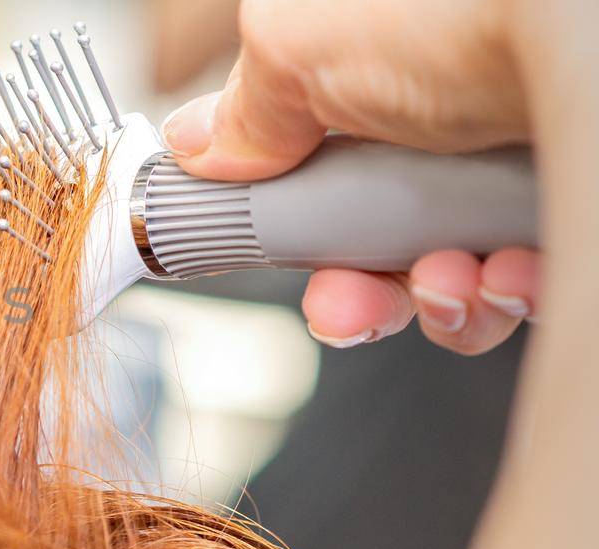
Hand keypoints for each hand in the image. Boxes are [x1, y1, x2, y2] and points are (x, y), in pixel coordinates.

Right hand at [159, 0, 538, 354]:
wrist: (583, 29)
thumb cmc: (461, 8)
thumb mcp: (302, 47)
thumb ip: (245, 106)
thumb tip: (202, 147)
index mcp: (373, 73)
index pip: (316, 172)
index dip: (295, 230)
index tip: (283, 259)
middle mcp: (443, 115)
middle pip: (379, 239)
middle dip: (359, 291)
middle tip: (350, 305)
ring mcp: (511, 162)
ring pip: (455, 274)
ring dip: (435, 300)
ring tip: (449, 279)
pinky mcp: (568, 204)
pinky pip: (529, 283)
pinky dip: (509, 294)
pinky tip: (507, 274)